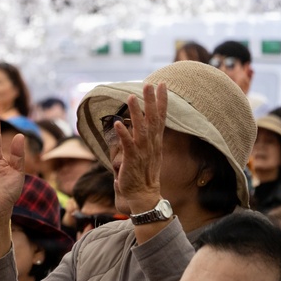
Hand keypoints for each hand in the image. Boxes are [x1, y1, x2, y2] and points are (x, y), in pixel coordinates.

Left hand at [110, 83, 166, 212]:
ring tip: (132, 97)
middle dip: (151, 101)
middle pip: (153, 119)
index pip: (160, 117)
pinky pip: (128, 145)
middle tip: (150, 84)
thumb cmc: (142, 174)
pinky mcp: (132, 160)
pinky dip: (123, 134)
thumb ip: (142, 139)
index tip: (162, 85)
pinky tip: (118, 123)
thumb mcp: (145, 153)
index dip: (161, 101)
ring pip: (141, 129)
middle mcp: (151, 144)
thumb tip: (135, 126)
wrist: (143, 195)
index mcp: (155, 142)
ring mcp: (142, 152)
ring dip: (136, 113)